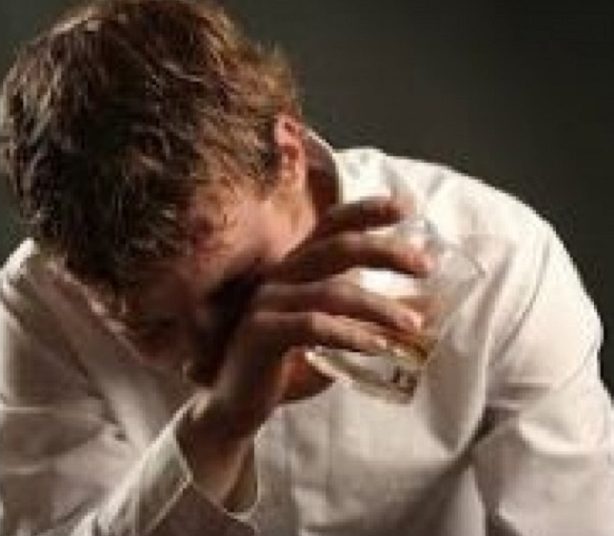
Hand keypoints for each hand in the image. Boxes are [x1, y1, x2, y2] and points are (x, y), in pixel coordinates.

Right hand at [194, 196, 430, 439]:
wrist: (236, 406)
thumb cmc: (288, 368)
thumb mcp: (338, 338)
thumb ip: (373, 320)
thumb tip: (428, 308)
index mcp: (296, 269)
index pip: (330, 226)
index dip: (366, 211)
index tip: (406, 207)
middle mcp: (280, 276)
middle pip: (336, 247)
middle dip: (385, 251)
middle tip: (425, 266)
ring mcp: (267, 302)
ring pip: (331, 291)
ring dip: (378, 306)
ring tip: (413, 325)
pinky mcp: (260, 332)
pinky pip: (311, 326)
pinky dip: (349, 334)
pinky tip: (377, 346)